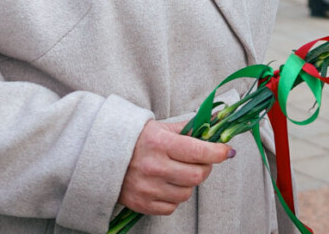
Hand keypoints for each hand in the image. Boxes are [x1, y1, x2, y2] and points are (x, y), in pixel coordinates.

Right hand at [119, 120, 233, 215]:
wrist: (101, 155)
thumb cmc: (136, 139)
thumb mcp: (160, 127)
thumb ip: (189, 127)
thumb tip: (218, 120)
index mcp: (160, 143)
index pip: (199, 151)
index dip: (218, 152)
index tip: (226, 151)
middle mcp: (155, 167)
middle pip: (197, 175)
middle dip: (205, 168)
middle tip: (201, 161)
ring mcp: (148, 188)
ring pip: (186, 193)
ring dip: (189, 183)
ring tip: (179, 172)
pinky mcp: (142, 204)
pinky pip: (172, 207)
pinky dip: (174, 197)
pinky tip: (166, 185)